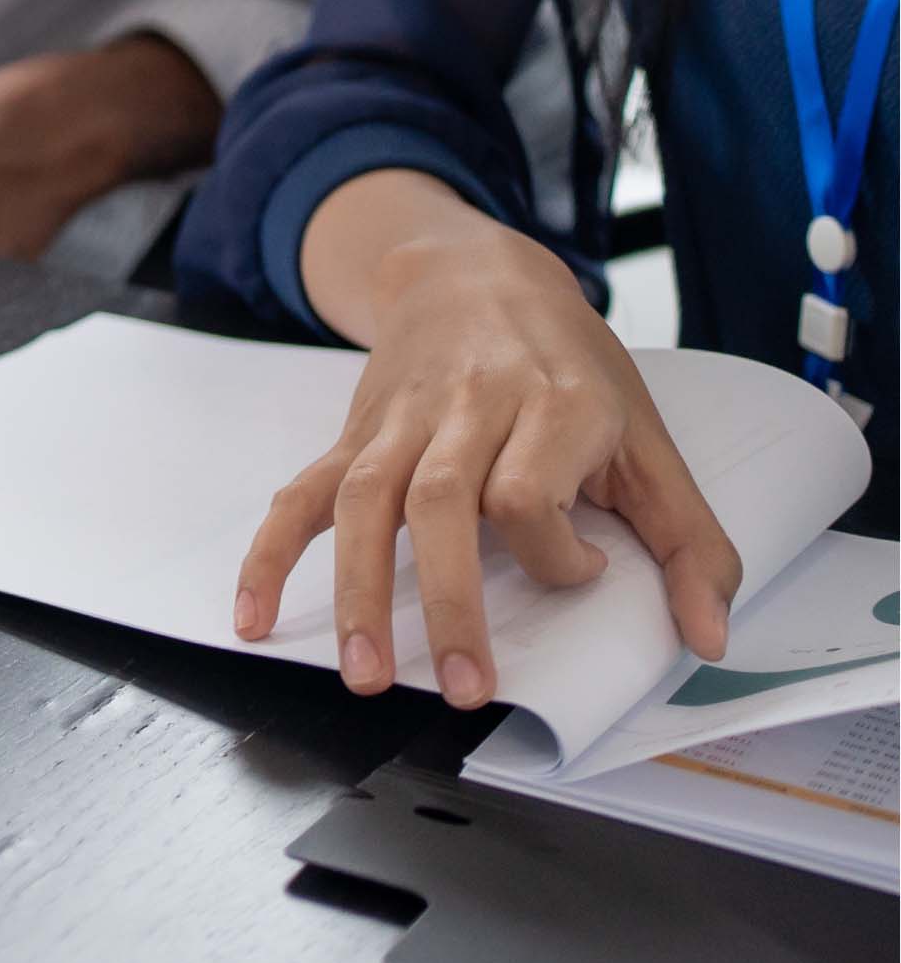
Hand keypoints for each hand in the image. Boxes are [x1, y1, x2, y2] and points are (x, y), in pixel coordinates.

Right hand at [234, 167, 739, 704]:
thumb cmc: (568, 364)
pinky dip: (271, 554)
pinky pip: (302, 494)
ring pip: (366, 502)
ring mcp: (398, 421)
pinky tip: (254, 615)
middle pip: (443, 503)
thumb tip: (709, 635)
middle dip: (450, 602)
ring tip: (363, 676)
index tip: (584, 570)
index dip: (557, 554)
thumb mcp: (646, 437)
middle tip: (462, 691)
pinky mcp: (353, 435)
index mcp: (549, 404)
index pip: (531, 494)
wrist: (470, 271)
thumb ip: (690, 539)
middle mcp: (466, 406)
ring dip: (358, 590)